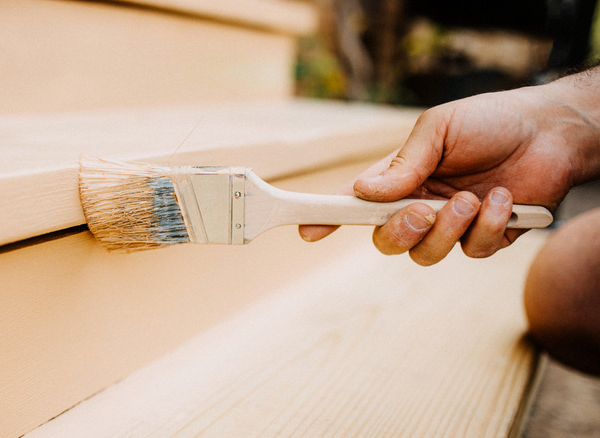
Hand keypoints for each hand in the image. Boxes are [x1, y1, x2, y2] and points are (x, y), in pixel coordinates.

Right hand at [300, 79, 598, 264]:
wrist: (551, 130)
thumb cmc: (489, 121)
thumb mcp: (438, 130)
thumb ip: (403, 164)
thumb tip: (363, 190)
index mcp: (400, 179)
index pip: (357, 204)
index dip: (328, 218)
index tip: (307, 230)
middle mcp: (420, 206)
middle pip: (387, 242)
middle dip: (400, 232)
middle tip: (423, 210)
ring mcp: (452, 226)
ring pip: (427, 254)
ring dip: (448, 229)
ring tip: (473, 198)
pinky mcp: (486, 238)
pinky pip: (474, 251)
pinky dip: (489, 226)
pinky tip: (505, 199)